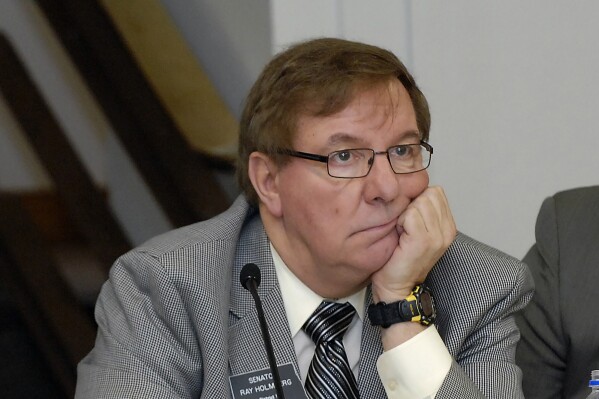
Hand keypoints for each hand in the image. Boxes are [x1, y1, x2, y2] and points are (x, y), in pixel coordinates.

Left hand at [371, 186, 455, 302]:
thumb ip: (422, 211)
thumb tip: (413, 189)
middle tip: (405, 226)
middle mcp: (447, 231)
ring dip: (405, 214)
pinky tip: (399, 236)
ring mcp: (438, 236)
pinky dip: (400, 222)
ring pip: (420, 202)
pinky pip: (410, 215)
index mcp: (448, 227)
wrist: (396, 288)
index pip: (436, 192)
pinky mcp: (424, 241)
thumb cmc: (400, 259)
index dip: (418, 199)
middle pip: (429, 193)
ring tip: (402, 232)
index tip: (410, 219)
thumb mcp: (417, 231)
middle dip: (412, 204)